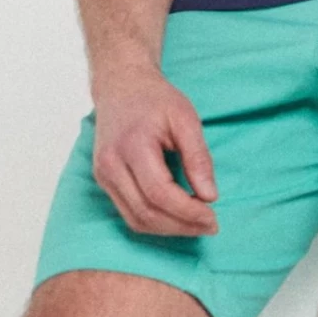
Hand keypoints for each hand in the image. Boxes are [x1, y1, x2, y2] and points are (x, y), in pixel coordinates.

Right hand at [90, 61, 218, 236]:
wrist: (121, 87)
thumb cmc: (155, 99)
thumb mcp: (186, 118)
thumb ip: (198, 157)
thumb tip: (209, 196)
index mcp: (132, 145)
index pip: (159, 193)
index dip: (188, 212)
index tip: (214, 216)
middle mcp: (111, 164)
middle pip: (146, 213)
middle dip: (182, 226)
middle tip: (211, 225)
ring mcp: (103, 175)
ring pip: (135, 219)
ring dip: (169, 230)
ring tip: (197, 225)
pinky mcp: (104, 181)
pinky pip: (129, 213)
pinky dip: (155, 222)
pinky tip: (178, 218)